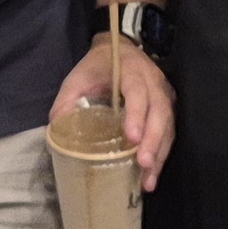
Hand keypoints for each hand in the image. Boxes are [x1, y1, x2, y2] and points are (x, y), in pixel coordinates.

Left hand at [54, 35, 179, 190]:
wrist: (120, 49)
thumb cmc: (97, 67)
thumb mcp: (78, 78)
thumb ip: (66, 101)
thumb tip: (58, 129)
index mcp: (131, 70)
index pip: (137, 91)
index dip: (136, 114)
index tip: (132, 138)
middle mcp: (154, 81)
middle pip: (160, 111)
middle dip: (153, 140)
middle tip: (144, 164)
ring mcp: (164, 94)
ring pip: (168, 125)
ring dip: (159, 153)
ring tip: (149, 180)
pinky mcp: (168, 107)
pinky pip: (169, 132)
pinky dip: (162, 154)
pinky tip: (152, 174)